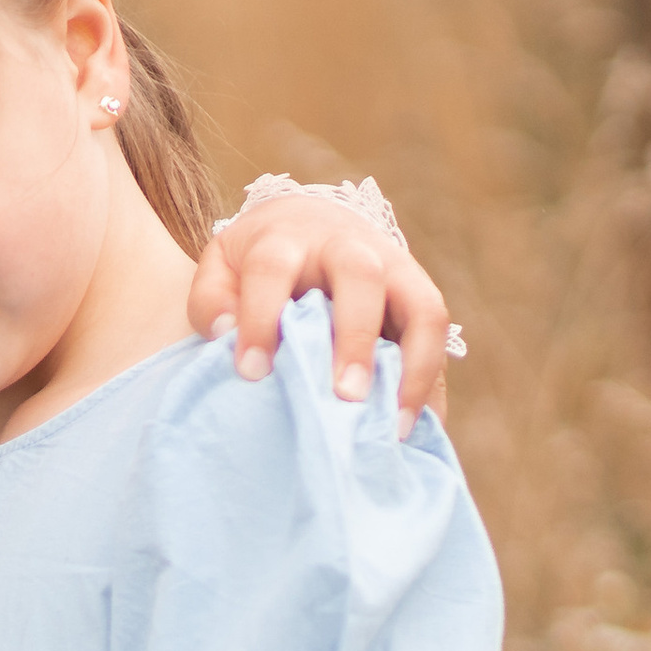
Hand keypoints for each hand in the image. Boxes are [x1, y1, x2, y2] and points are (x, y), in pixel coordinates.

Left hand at [187, 193, 453, 437]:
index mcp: (287, 239)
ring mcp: (394, 268)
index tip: (251, 372)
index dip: (262, 317)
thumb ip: (213, 301)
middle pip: (361, 276)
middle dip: (354, 338)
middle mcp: (348, 246)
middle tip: (344, 397)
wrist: (307, 223)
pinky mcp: (419, 295)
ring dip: (414, 367)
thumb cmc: (255, 261)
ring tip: (393, 427)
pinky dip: (430, 383)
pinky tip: (419, 427)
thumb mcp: (220, 269)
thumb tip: (225, 335)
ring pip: (422, 306)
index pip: (272, 269)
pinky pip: (438, 337)